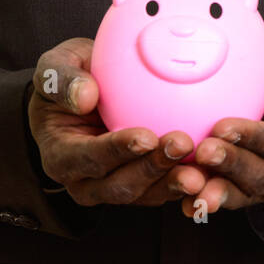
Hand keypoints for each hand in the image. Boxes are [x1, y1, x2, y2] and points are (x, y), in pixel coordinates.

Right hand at [28, 38, 208, 206]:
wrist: (80, 98)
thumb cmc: (67, 81)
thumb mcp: (54, 69)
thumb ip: (62, 80)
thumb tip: (85, 95)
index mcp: (60, 155)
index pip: (88, 157)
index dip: (116, 151)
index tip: (145, 136)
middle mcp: (85, 181)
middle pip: (121, 184)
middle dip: (153, 168)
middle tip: (182, 143)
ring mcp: (113, 189)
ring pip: (146, 194)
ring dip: (174, 181)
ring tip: (201, 166)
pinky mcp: (140, 187)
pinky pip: (163, 189)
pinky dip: (185, 182)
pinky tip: (209, 169)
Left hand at [179, 41, 263, 217]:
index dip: (255, 139)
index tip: (223, 126)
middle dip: (232, 165)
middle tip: (203, 150)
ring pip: (243, 194)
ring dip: (216, 188)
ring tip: (192, 180)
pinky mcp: (242, 193)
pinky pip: (224, 200)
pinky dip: (204, 201)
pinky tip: (186, 201)